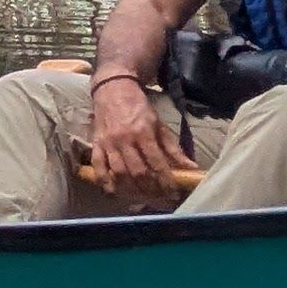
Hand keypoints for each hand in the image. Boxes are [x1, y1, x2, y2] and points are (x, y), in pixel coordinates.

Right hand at [79, 73, 201, 196]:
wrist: (113, 89)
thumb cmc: (138, 107)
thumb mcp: (159, 124)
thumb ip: (173, 147)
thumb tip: (190, 167)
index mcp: (143, 133)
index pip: (157, 163)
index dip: (166, 181)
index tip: (174, 192)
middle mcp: (125, 139)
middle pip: (138, 172)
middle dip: (151, 189)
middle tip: (160, 198)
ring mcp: (108, 143)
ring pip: (119, 173)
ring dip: (131, 189)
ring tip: (142, 197)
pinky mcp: (96, 144)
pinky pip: (98, 166)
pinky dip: (104, 181)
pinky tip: (113, 191)